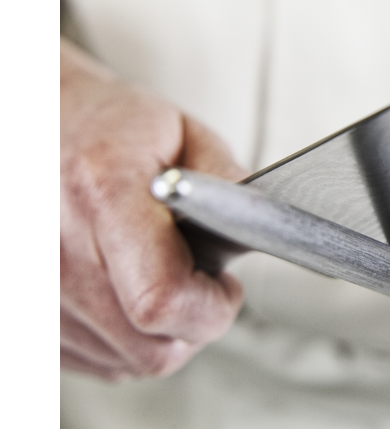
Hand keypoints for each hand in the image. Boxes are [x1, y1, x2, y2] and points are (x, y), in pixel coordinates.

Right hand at [60, 38, 246, 379]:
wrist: (30, 125)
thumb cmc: (103, 126)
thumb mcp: (178, 131)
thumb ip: (227, 180)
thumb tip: (265, 225)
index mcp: (101, 195)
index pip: (162, 299)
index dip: (210, 307)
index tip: (225, 285)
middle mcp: (53, 254)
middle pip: (151, 349)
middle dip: (194, 323)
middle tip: (197, 279)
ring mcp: (31, 294)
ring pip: (126, 363)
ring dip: (158, 333)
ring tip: (155, 275)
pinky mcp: (25, 322)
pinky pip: (95, 362)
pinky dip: (122, 339)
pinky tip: (122, 291)